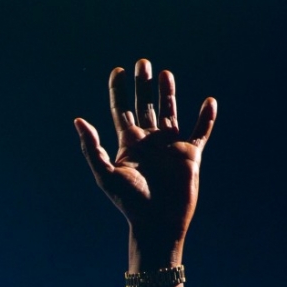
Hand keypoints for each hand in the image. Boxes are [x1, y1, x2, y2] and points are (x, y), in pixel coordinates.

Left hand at [75, 59, 214, 260]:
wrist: (158, 224)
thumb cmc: (130, 203)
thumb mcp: (106, 175)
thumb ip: (92, 148)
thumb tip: (78, 120)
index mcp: (129, 144)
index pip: (121, 110)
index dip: (118, 91)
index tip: (118, 70)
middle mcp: (149, 141)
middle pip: (145, 106)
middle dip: (143, 85)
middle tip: (143, 62)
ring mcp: (170, 147)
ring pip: (169, 112)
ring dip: (168, 93)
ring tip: (165, 73)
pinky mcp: (190, 155)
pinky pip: (200, 132)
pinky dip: (205, 118)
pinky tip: (209, 101)